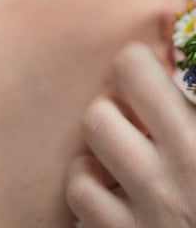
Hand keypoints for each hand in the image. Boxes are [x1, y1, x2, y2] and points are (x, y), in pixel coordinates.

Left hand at [66, 41, 195, 226]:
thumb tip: (187, 54)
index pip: (131, 68)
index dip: (139, 70)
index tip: (155, 87)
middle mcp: (167, 183)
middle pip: (96, 118)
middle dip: (116, 121)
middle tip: (141, 132)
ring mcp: (143, 227)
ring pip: (80, 171)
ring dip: (101, 169)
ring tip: (131, 174)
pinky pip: (83, 219)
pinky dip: (97, 213)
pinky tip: (124, 212)